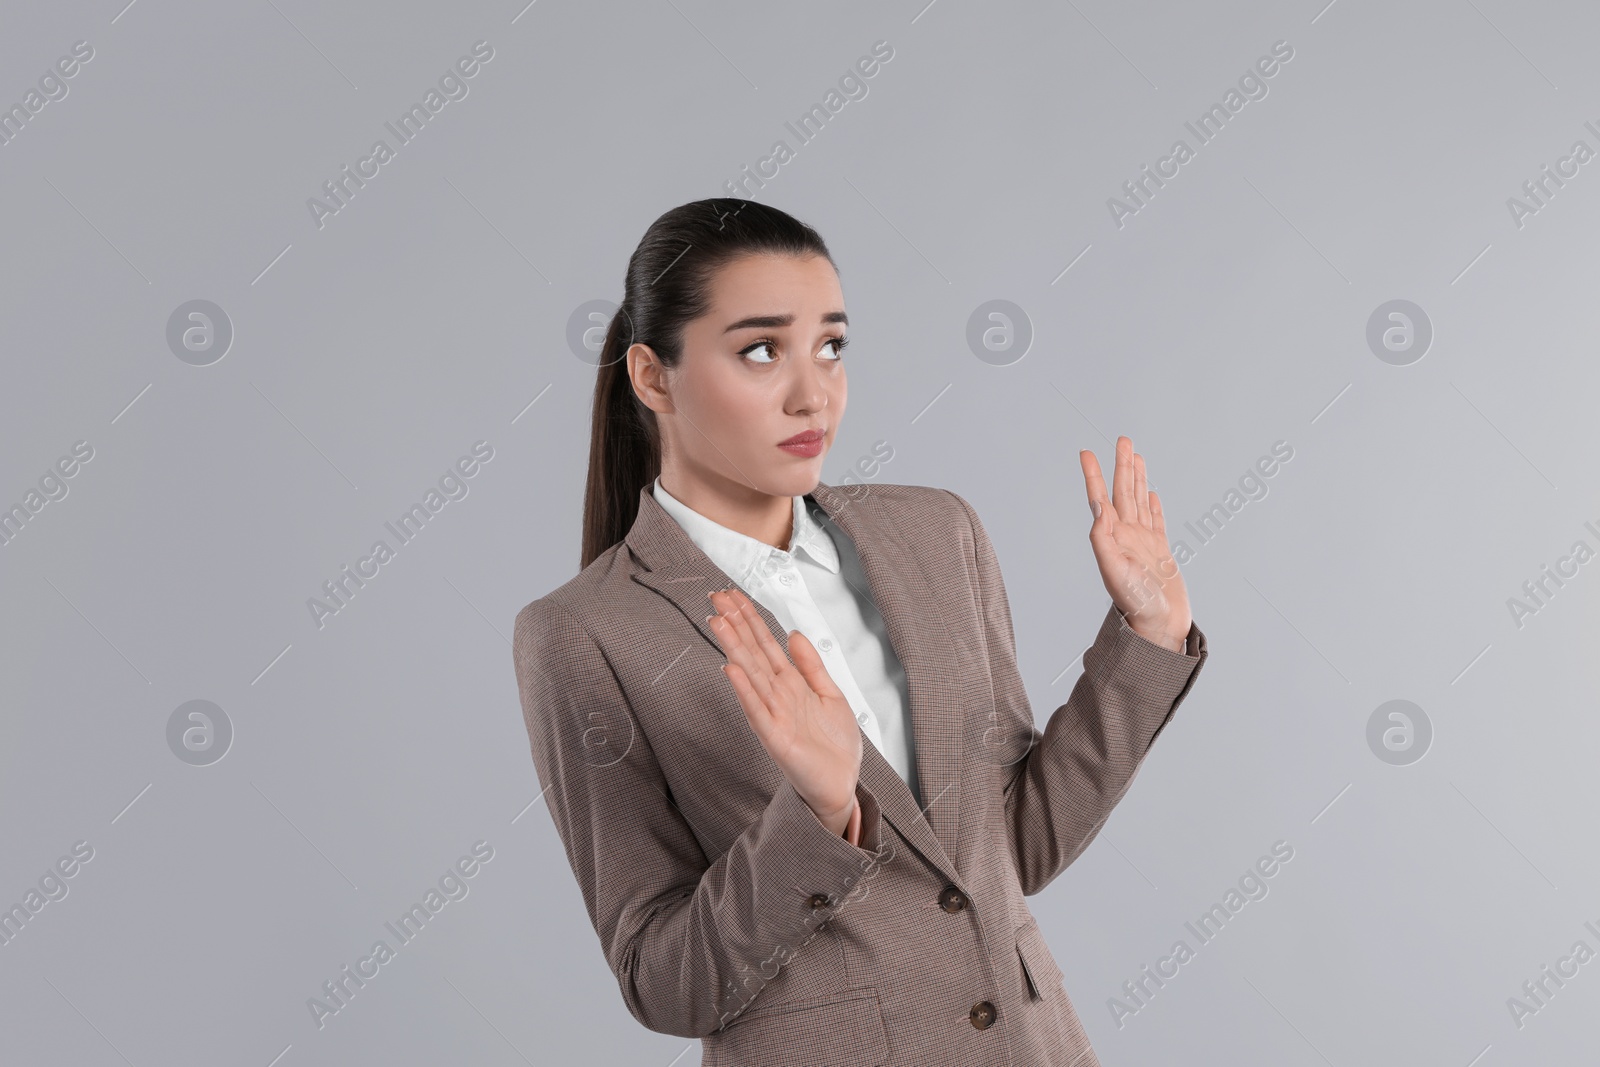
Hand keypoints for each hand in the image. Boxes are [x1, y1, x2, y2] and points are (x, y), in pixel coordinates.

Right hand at [708, 587, 861, 834]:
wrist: (841, 785)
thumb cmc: (834, 746)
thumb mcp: (830, 695)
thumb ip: (811, 666)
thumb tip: (794, 634)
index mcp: (791, 684)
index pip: (765, 644)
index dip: (751, 619)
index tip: (734, 596)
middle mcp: (777, 696)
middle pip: (753, 652)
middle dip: (736, 624)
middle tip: (717, 597)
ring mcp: (773, 715)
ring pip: (750, 674)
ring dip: (734, 647)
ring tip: (718, 621)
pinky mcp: (775, 738)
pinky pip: (756, 710)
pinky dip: (745, 689)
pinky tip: (732, 669)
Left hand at [1078, 436, 1192, 651]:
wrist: (1158, 626)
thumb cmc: (1136, 603)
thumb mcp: (1114, 569)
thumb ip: (1102, 536)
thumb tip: (1097, 504)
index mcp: (1111, 538)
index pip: (1099, 499)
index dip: (1092, 475)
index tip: (1085, 452)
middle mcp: (1125, 536)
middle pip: (1122, 492)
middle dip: (1122, 466)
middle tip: (1123, 439)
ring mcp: (1143, 542)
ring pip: (1139, 501)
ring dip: (1137, 479)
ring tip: (1136, 456)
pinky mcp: (1159, 551)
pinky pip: (1156, 521)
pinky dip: (1153, 505)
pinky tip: (1150, 493)